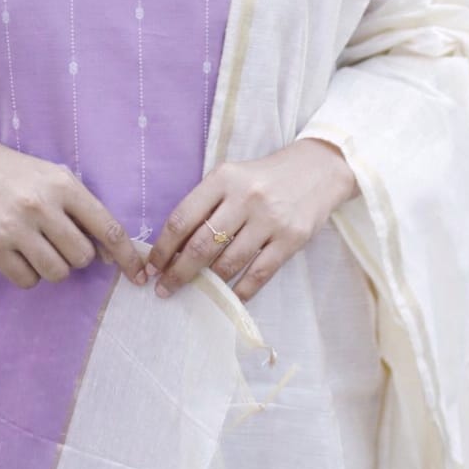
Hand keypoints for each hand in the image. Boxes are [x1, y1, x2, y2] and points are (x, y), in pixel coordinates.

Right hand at [0, 138, 147, 290]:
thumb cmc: (17, 174)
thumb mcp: (55, 178)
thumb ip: (84, 210)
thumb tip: (111, 255)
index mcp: (63, 185)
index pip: (107, 227)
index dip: (127, 256)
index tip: (139, 275)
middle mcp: (40, 205)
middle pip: (82, 257)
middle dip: (77, 255)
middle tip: (59, 240)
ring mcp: (14, 227)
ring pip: (57, 273)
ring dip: (54, 266)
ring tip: (38, 246)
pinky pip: (27, 281)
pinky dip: (29, 273)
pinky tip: (18, 252)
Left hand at [144, 138, 358, 303]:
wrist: (317, 170)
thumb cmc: (263, 178)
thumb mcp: (231, 177)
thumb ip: (206, 205)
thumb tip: (174, 248)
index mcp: (224, 178)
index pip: (183, 218)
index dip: (163, 247)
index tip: (152, 266)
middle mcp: (246, 197)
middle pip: (202, 244)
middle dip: (178, 272)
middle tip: (164, 288)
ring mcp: (270, 219)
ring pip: (229, 263)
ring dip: (207, 283)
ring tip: (192, 292)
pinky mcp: (291, 239)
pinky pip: (259, 274)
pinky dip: (239, 291)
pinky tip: (226, 298)